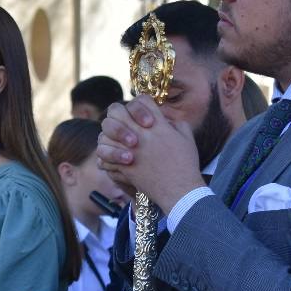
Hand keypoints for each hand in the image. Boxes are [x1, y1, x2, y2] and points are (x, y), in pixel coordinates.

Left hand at [97, 97, 203, 211]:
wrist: (180, 190)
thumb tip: (164, 118)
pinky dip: (106, 157)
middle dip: (118, 114)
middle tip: (124, 125)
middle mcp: (141, 133)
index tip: (144, 116)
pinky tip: (113, 159)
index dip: (140, 105)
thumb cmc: (186, 164)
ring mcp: (130, 150)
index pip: (141, 100)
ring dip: (108, 137)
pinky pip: (103, 157)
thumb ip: (176, 123)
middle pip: (116, 110)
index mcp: (158, 124)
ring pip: (104, 133)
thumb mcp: (187, 137)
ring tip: (117, 143)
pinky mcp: (123, 166)